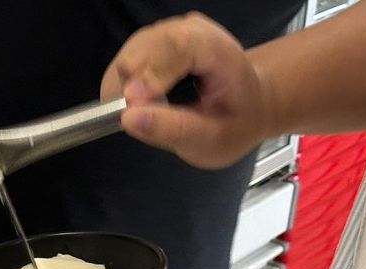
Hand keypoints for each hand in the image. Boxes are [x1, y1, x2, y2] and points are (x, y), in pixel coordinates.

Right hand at [100, 12, 273, 167]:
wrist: (244, 104)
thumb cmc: (233, 121)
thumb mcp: (213, 139)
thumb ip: (175, 130)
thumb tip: (129, 118)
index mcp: (218, 49)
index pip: (178, 45)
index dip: (151, 73)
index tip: (132, 104)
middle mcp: (189, 31)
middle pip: (142, 51)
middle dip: (131, 90)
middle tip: (144, 120)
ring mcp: (166, 33)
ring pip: (126, 58)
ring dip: (125, 92)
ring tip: (152, 113)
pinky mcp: (149, 43)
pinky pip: (121, 65)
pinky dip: (122, 90)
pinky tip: (145, 102)